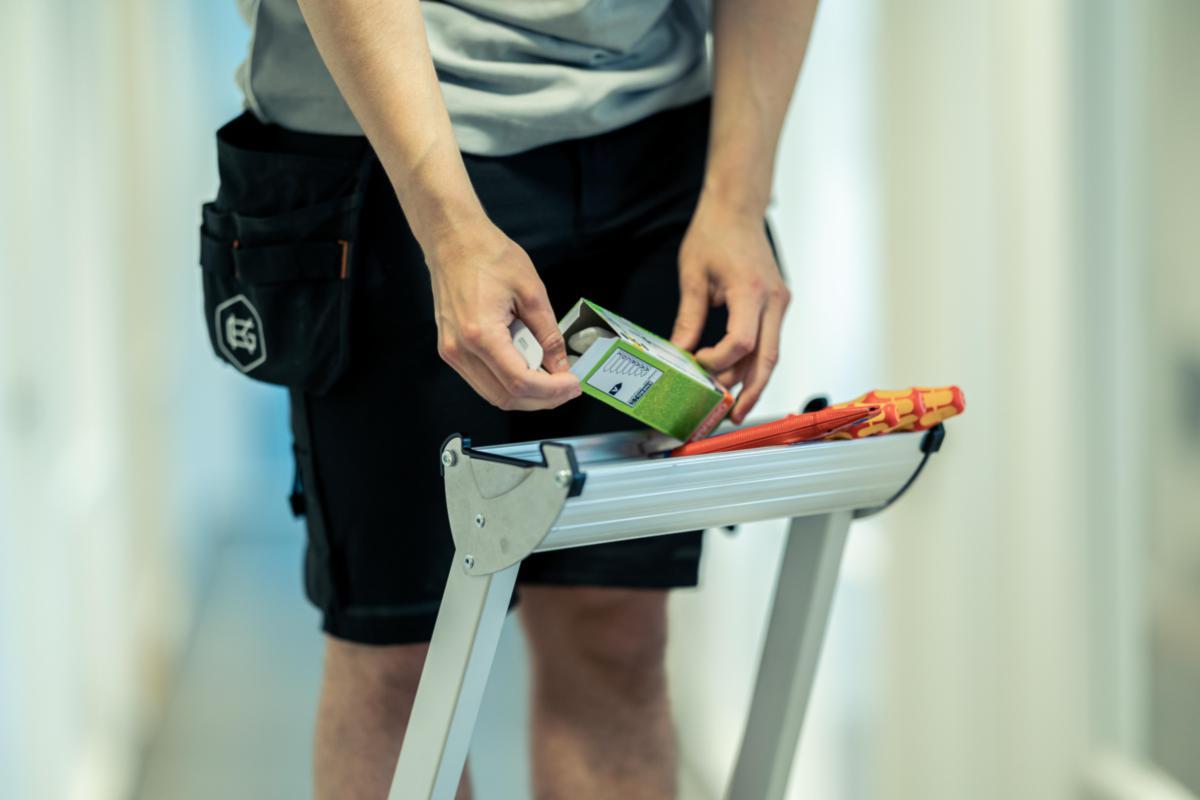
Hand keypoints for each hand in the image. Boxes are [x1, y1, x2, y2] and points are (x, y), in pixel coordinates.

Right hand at [427, 220, 579, 409]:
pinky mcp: (451, 350)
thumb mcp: (532, 291)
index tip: (572, 385)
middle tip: (567, 386)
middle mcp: (460, 349)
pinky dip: (509, 382)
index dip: (551, 391)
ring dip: (526, 394)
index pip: (519, 382)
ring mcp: (452, 352)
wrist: (454, 240)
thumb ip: (548, 335)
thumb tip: (560, 366)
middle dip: (542, 398)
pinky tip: (528, 368)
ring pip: (493, 394)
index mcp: (480, 333)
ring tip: (551, 378)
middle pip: (506, 396)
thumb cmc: (487, 255)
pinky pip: (483, 380)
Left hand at [671, 195, 789, 423]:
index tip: (697, 365)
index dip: (719, 361)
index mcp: (751, 290)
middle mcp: (773, 299)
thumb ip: (688, 320)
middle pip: (768, 359)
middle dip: (751, 391)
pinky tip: (735, 376)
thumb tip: (679, 356)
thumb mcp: (693, 277)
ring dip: (751, 379)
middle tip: (732, 416)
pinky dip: (753, 361)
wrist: (738, 209)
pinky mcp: (777, 304)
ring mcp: (779, 303)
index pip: (742, 342)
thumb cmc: (715, 234)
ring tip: (732, 404)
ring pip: (771, 354)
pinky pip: (768, 340)